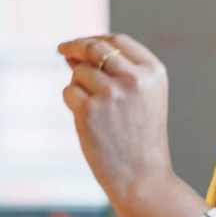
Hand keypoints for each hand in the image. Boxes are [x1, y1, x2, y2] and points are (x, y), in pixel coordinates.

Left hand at [58, 34, 174, 201]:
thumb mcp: (141, 98)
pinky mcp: (89, 110)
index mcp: (153, 72)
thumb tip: (73, 52)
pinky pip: (69, 92)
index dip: (96, 38)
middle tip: (62, 49)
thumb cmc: (140, 138)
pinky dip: (72, 102)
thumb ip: (115, 71)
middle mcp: (134, 78)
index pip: (118, 41)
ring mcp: (111, 93)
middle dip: (75, 46)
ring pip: (79, 72)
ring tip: (96, 112)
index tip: (80, 42)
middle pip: (95, 49)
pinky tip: (88, 121)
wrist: (142, 178)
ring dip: (78, 85)